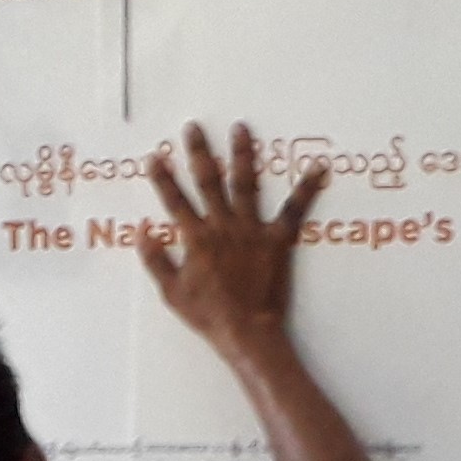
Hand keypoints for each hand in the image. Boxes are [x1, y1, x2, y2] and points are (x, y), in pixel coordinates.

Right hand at [140, 122, 327, 359]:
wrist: (247, 332)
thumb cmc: (209, 316)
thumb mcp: (172, 293)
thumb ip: (156, 260)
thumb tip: (142, 231)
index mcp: (196, 238)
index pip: (175, 201)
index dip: (163, 179)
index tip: (156, 157)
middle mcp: (222, 226)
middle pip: (208, 181)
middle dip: (199, 153)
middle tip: (194, 128)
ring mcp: (251, 230)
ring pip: (245, 184)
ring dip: (242, 154)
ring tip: (241, 128)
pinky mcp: (277, 240)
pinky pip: (294, 210)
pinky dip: (307, 188)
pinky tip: (318, 167)